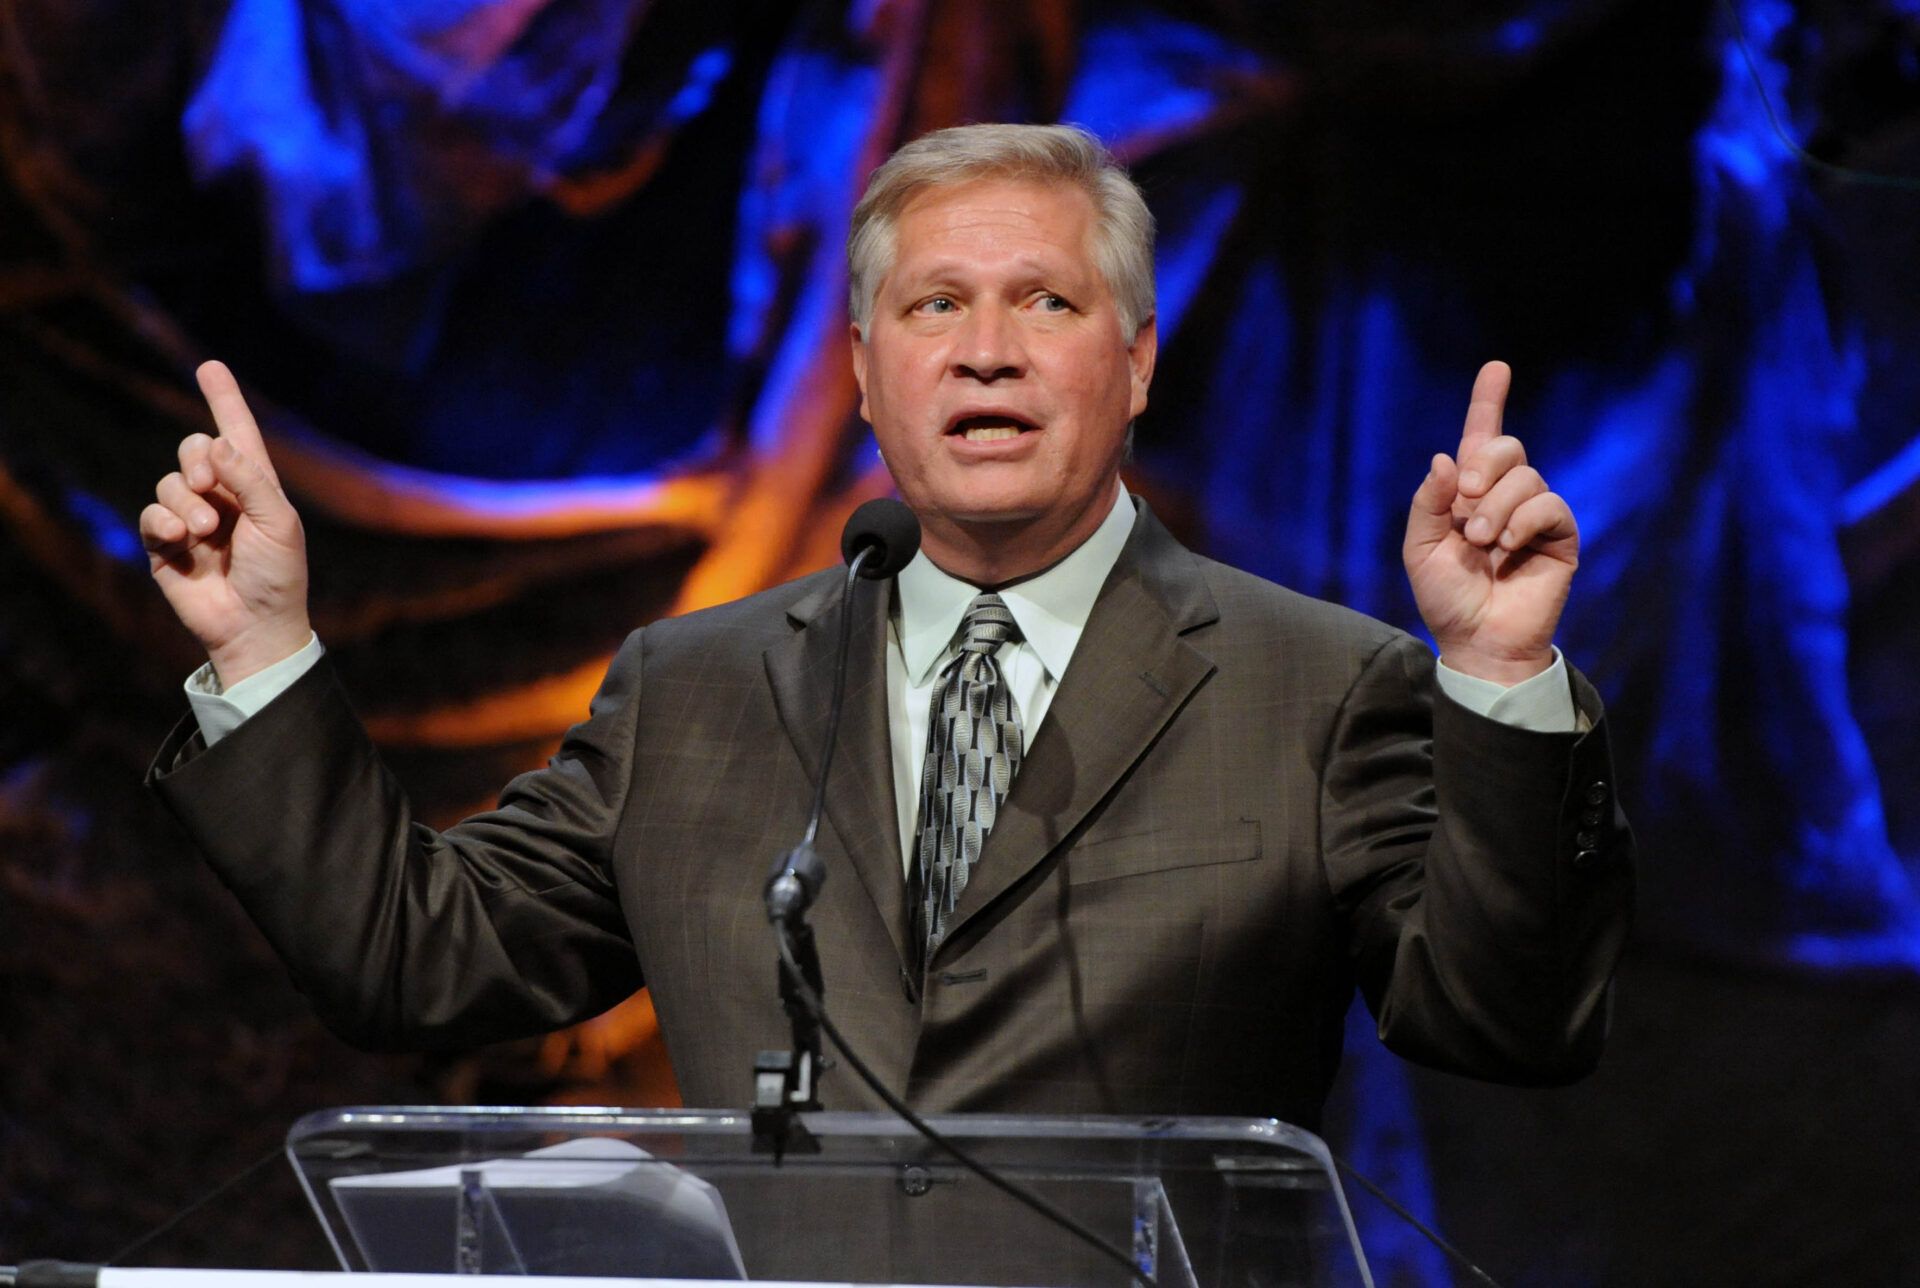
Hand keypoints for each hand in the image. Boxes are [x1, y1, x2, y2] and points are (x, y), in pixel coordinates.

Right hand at [140, 361, 310, 687]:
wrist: (256, 626)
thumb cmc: (278, 575)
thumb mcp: (277, 522)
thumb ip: (250, 480)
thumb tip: (218, 443)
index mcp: (255, 487)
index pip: (238, 434)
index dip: (224, 400)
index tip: (210, 366)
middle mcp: (222, 497)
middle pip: (193, 449)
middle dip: (197, 458)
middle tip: (209, 483)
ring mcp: (192, 520)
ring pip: (170, 482)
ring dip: (186, 502)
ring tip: (206, 531)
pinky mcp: (166, 544)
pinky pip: (152, 515)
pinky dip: (165, 523)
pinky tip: (183, 540)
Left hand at [1403, 361, 1577, 684]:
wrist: (1476, 640)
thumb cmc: (1446, 597)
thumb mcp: (1420, 548)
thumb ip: (1428, 503)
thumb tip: (1445, 458)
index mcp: (1468, 494)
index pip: (1481, 437)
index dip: (1488, 401)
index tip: (1496, 368)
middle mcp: (1504, 497)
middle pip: (1507, 447)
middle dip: (1485, 465)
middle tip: (1465, 499)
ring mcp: (1534, 515)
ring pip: (1527, 478)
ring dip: (1497, 508)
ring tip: (1482, 544)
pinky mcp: (1560, 536)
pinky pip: (1549, 505)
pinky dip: (1523, 521)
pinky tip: (1507, 547)